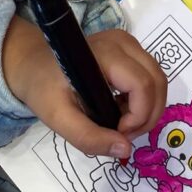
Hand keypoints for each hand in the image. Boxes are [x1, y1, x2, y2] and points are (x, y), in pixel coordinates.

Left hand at [3, 16, 166, 157]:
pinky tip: (123, 110)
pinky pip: (150, 76)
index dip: (139, 115)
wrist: (33, 65)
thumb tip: (125, 149)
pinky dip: (144, 99)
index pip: (142, 84)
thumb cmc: (44, 89)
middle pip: (157, 81)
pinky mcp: (131, 49)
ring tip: (122, 123)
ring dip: (148, 107)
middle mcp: (124, 42)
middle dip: (148, 115)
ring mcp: (130, 43)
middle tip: (124, 135)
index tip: (118, 134)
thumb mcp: (58, 118)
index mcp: (106, 53)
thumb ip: (88, 137)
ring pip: (158, 79)